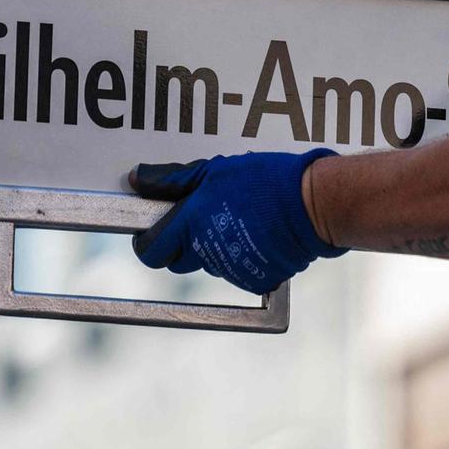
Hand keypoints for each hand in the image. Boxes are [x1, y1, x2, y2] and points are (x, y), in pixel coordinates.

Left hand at [129, 150, 346, 294]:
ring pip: (208, 263)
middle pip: (177, 260)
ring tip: (239, 219)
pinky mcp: (253, 279)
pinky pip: (236, 272)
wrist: (310, 205)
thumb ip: (173, 180)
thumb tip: (138, 180)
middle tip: (200, 220)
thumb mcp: (215, 170)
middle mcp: (206, 251)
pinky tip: (257, 235)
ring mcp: (230, 269)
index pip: (150, 250)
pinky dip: (241, 257)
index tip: (154, 230)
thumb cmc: (265, 182)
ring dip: (214, 247)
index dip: (148, 241)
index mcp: (191, 223)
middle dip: (181, 244)